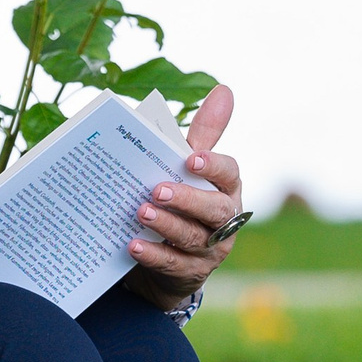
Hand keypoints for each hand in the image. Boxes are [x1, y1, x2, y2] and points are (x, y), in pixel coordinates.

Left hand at [127, 84, 244, 311]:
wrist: (170, 248)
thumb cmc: (182, 194)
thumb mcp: (188, 165)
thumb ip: (204, 132)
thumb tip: (224, 90)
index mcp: (227, 187)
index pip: (230, 173)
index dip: (214, 167)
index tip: (192, 159)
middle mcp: (225, 218)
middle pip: (214, 209)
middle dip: (187, 198)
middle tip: (157, 189)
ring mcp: (210, 248)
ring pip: (193, 237)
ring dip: (167, 225)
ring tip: (141, 212)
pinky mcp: (190, 271)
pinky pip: (173, 264)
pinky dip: (153, 254)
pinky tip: (132, 244)